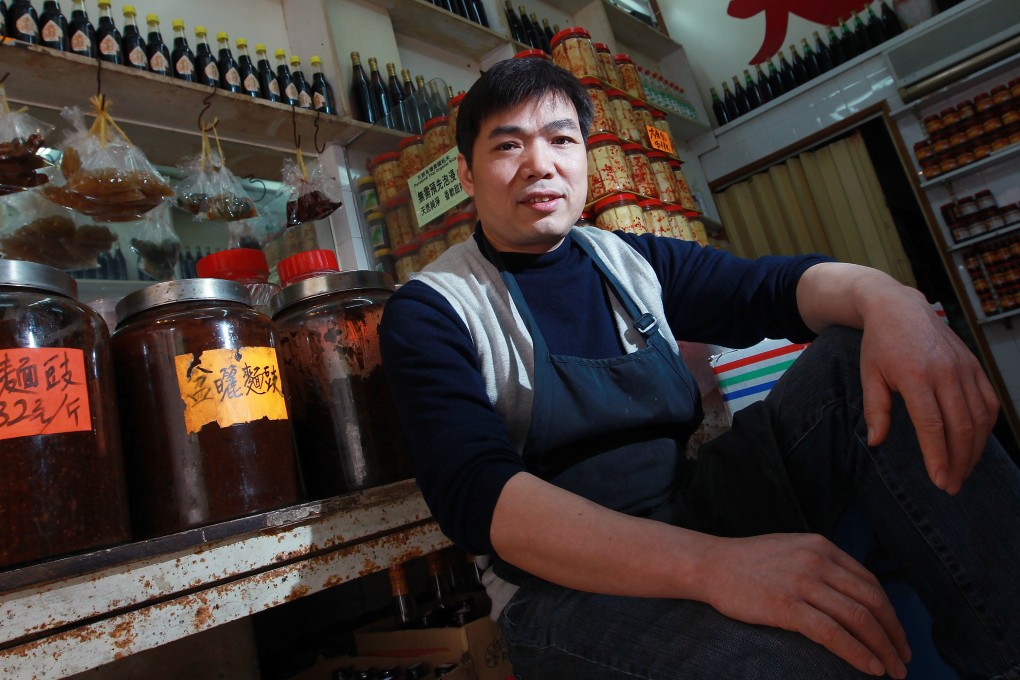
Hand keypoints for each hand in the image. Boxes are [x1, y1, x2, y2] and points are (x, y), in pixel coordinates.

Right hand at [703, 533, 910, 676]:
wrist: (711, 565)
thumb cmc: (748, 562)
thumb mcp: (791, 550)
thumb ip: (821, 564)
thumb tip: (852, 594)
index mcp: (821, 546)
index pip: (870, 583)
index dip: (890, 613)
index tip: (897, 636)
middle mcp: (817, 561)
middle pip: (871, 602)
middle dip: (894, 634)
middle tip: (903, 659)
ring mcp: (802, 583)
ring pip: (858, 619)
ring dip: (882, 649)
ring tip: (892, 670)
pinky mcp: (787, 606)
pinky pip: (833, 633)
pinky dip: (857, 653)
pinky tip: (869, 668)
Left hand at [859, 292, 998, 493]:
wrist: (900, 308)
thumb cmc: (880, 344)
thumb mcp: (869, 375)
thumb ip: (875, 409)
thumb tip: (876, 441)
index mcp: (916, 376)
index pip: (932, 425)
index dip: (938, 456)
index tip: (939, 481)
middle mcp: (946, 373)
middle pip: (961, 426)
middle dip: (959, 462)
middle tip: (951, 486)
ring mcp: (964, 368)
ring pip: (979, 418)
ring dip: (974, 450)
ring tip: (963, 472)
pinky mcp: (975, 366)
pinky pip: (988, 402)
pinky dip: (986, 427)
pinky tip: (975, 444)